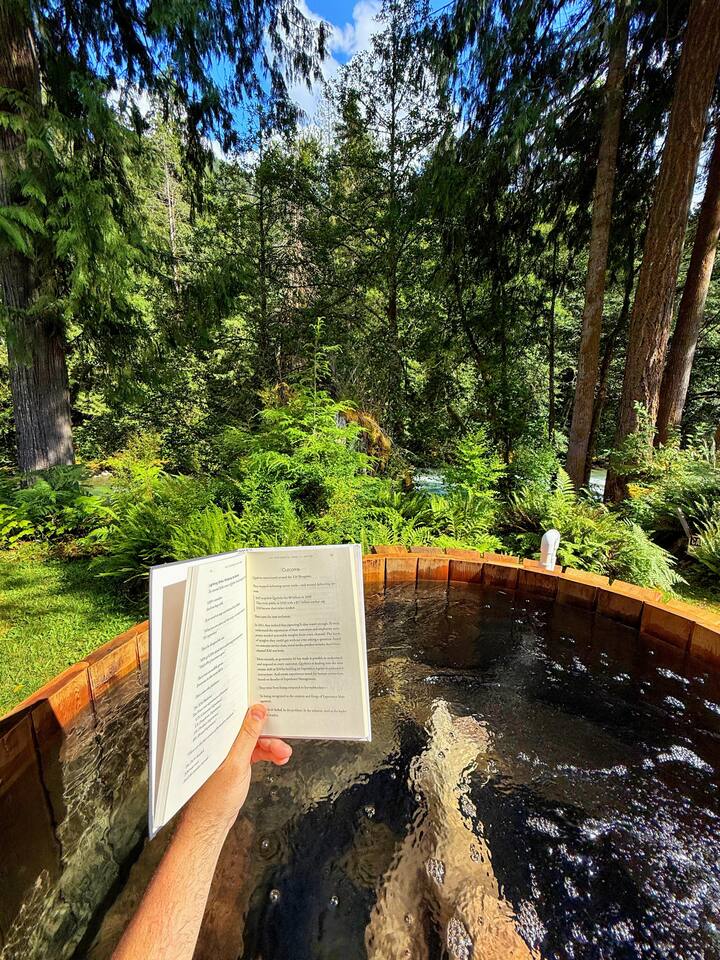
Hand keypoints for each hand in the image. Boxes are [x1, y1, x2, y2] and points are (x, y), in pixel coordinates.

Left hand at [185, 704, 291, 833]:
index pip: (239, 717)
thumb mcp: (237, 763)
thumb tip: (257, 712)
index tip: (272, 712)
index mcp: (218, 738)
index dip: (256, 713)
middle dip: (270, 735)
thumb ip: (248, 736)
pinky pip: (257, 752)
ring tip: (284, 754)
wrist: (213, 822)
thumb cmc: (216, 798)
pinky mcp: (238, 762)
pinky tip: (278, 758)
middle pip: (251, 730)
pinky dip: (269, 755)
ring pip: (257, 742)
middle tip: (283, 742)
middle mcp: (224, 743)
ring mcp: (231, 753)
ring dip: (272, 747)